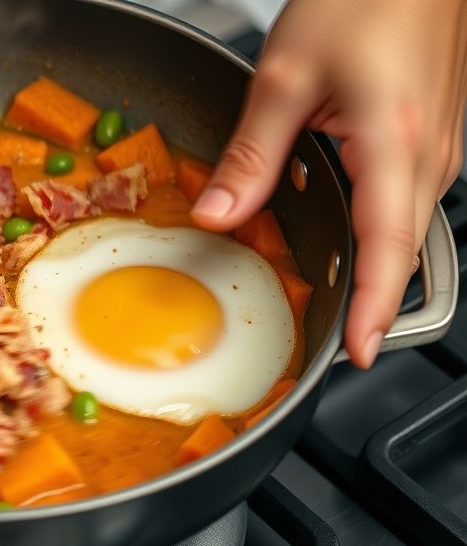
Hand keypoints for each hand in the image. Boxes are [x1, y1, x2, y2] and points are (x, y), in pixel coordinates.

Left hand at [191, 0, 466, 368]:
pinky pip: (407, 199)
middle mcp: (430, 152)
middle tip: (334, 339)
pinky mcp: (433, 136)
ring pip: (408, 228)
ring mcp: (440, 145)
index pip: (388, 249)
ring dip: (375, 266)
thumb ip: (251, 155)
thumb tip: (218, 214)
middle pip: (403, 250)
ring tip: (337, 297)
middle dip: (372, 301)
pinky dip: (379, 228)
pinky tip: (345, 229)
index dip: (374, 309)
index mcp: (394, 142)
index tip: (357, 353)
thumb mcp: (285, 78)